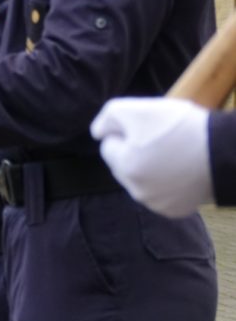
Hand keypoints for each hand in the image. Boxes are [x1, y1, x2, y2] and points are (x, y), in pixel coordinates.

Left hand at [93, 97, 213, 217]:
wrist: (226, 152)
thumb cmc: (181, 127)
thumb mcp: (138, 109)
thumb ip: (108, 117)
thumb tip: (98, 133)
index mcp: (125, 167)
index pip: (109, 146)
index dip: (126, 133)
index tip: (148, 128)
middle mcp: (137, 192)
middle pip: (124, 166)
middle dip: (136, 152)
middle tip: (162, 140)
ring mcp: (157, 204)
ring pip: (142, 181)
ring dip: (150, 168)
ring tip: (175, 154)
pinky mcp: (176, 210)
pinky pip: (161, 194)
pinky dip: (167, 184)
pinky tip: (183, 170)